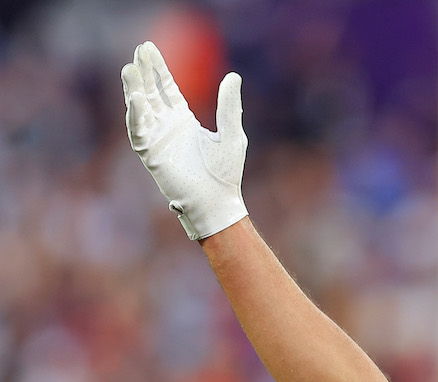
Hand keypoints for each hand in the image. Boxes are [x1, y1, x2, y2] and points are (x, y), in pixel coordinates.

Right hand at [122, 41, 247, 240]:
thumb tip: (234, 77)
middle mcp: (168, 127)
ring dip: (134, 89)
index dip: (158, 69)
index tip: (148, 48)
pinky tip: (136, 99)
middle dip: (144, 73)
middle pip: (151, 93)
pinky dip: (136, 116)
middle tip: (139, 50)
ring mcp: (158, 140)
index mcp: (185, 121)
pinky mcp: (152, 155)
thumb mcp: (232, 133)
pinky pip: (139, 132)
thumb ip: (230, 106)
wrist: (218, 202)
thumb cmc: (226, 173)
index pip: (167, 89)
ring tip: (130, 69)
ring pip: (140, 109)